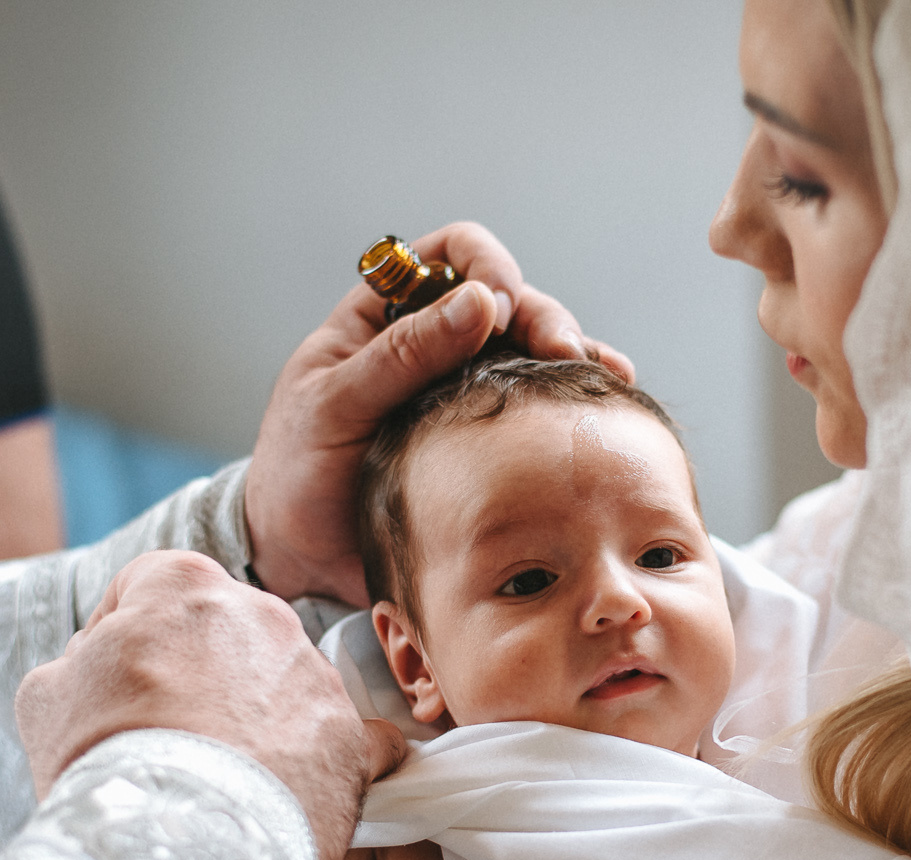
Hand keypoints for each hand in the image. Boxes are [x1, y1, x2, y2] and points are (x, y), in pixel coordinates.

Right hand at [13, 549, 405, 858]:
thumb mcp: (48, 696)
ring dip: (255, 718)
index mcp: (185, 586)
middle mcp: (263, 614)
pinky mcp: (351, 738)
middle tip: (167, 736)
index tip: (113, 679)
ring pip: (282, 684)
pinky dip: (318, 761)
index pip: (152, 584)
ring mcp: (314, 675)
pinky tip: (294, 791)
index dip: (125, 630)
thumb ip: (81, 661)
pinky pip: (346, 739)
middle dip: (199, 674)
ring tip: (218, 781)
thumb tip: (103, 664)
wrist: (177, 844)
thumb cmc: (103, 763)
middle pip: (226, 634)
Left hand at [244, 221, 634, 603]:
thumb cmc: (299, 471)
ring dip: (576, 357)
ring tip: (604, 377)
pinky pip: (545, 413)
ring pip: (540, 354)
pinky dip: (581, 403)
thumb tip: (480, 302)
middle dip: (546, 318)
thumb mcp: (335, 406)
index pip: (455, 253)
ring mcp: (474, 393)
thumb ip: (402, 355)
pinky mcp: (496, 444)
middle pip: (514, 302)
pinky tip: (612, 404)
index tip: (498, 308)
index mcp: (390, 315)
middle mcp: (441, 344)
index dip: (487, 267)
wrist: (302, 555)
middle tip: (563, 354)